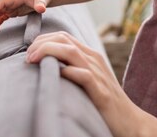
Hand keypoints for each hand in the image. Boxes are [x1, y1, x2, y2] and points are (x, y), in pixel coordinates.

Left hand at [26, 32, 156, 136]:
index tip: (28, 52)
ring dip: (48, 52)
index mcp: (90, 56)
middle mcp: (94, 60)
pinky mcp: (101, 92)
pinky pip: (84, 75)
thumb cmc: (103, 101)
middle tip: (27, 57)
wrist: (129, 120)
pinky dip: (68, 72)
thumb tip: (45, 65)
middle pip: (64, 39)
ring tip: (32, 60)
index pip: (64, 36)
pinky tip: (58, 74)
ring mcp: (98, 74)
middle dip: (41, 43)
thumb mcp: (87, 79)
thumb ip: (72, 68)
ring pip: (71, 52)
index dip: (43, 39)